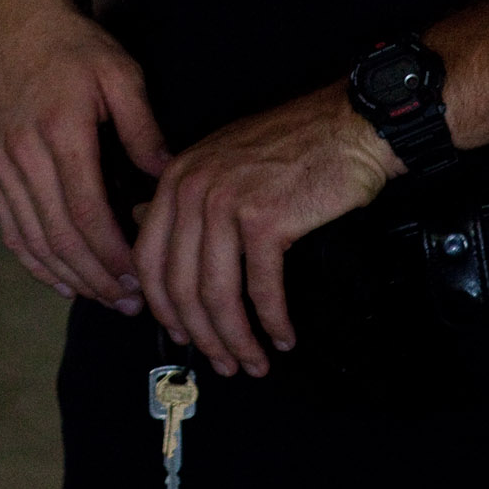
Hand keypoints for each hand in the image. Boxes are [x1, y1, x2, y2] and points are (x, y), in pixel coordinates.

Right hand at [0, 0, 170, 311]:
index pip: (87, 212)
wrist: (14, 20)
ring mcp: (0, 164)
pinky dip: (37, 262)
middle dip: (97, 277)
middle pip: (60, 235)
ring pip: (33, 240)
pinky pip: (11, 229)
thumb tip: (167, 178)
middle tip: (131, 301)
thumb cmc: (75, 46)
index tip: (142, 278)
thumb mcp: (121, 73)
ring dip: (70, 277)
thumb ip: (143, 129)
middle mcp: (23, 153)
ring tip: (106, 297)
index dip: (114, 254)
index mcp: (60, 131)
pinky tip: (65, 280)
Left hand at [132, 82, 399, 378]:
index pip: (148, 257)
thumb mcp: (222, 158)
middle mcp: (192, 189)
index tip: (181, 334)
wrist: (347, 126)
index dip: (163, 307)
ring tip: (253, 361)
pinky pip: (261, 289)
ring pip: (217, 295)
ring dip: (236, 339)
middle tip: (223, 362)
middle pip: (180, 285)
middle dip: (202, 336)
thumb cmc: (292, 145)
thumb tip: (141, 221)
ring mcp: (226, 203)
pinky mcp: (265, 220)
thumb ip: (184, 195)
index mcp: (177, 177)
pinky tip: (282, 336)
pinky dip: (272, 322)